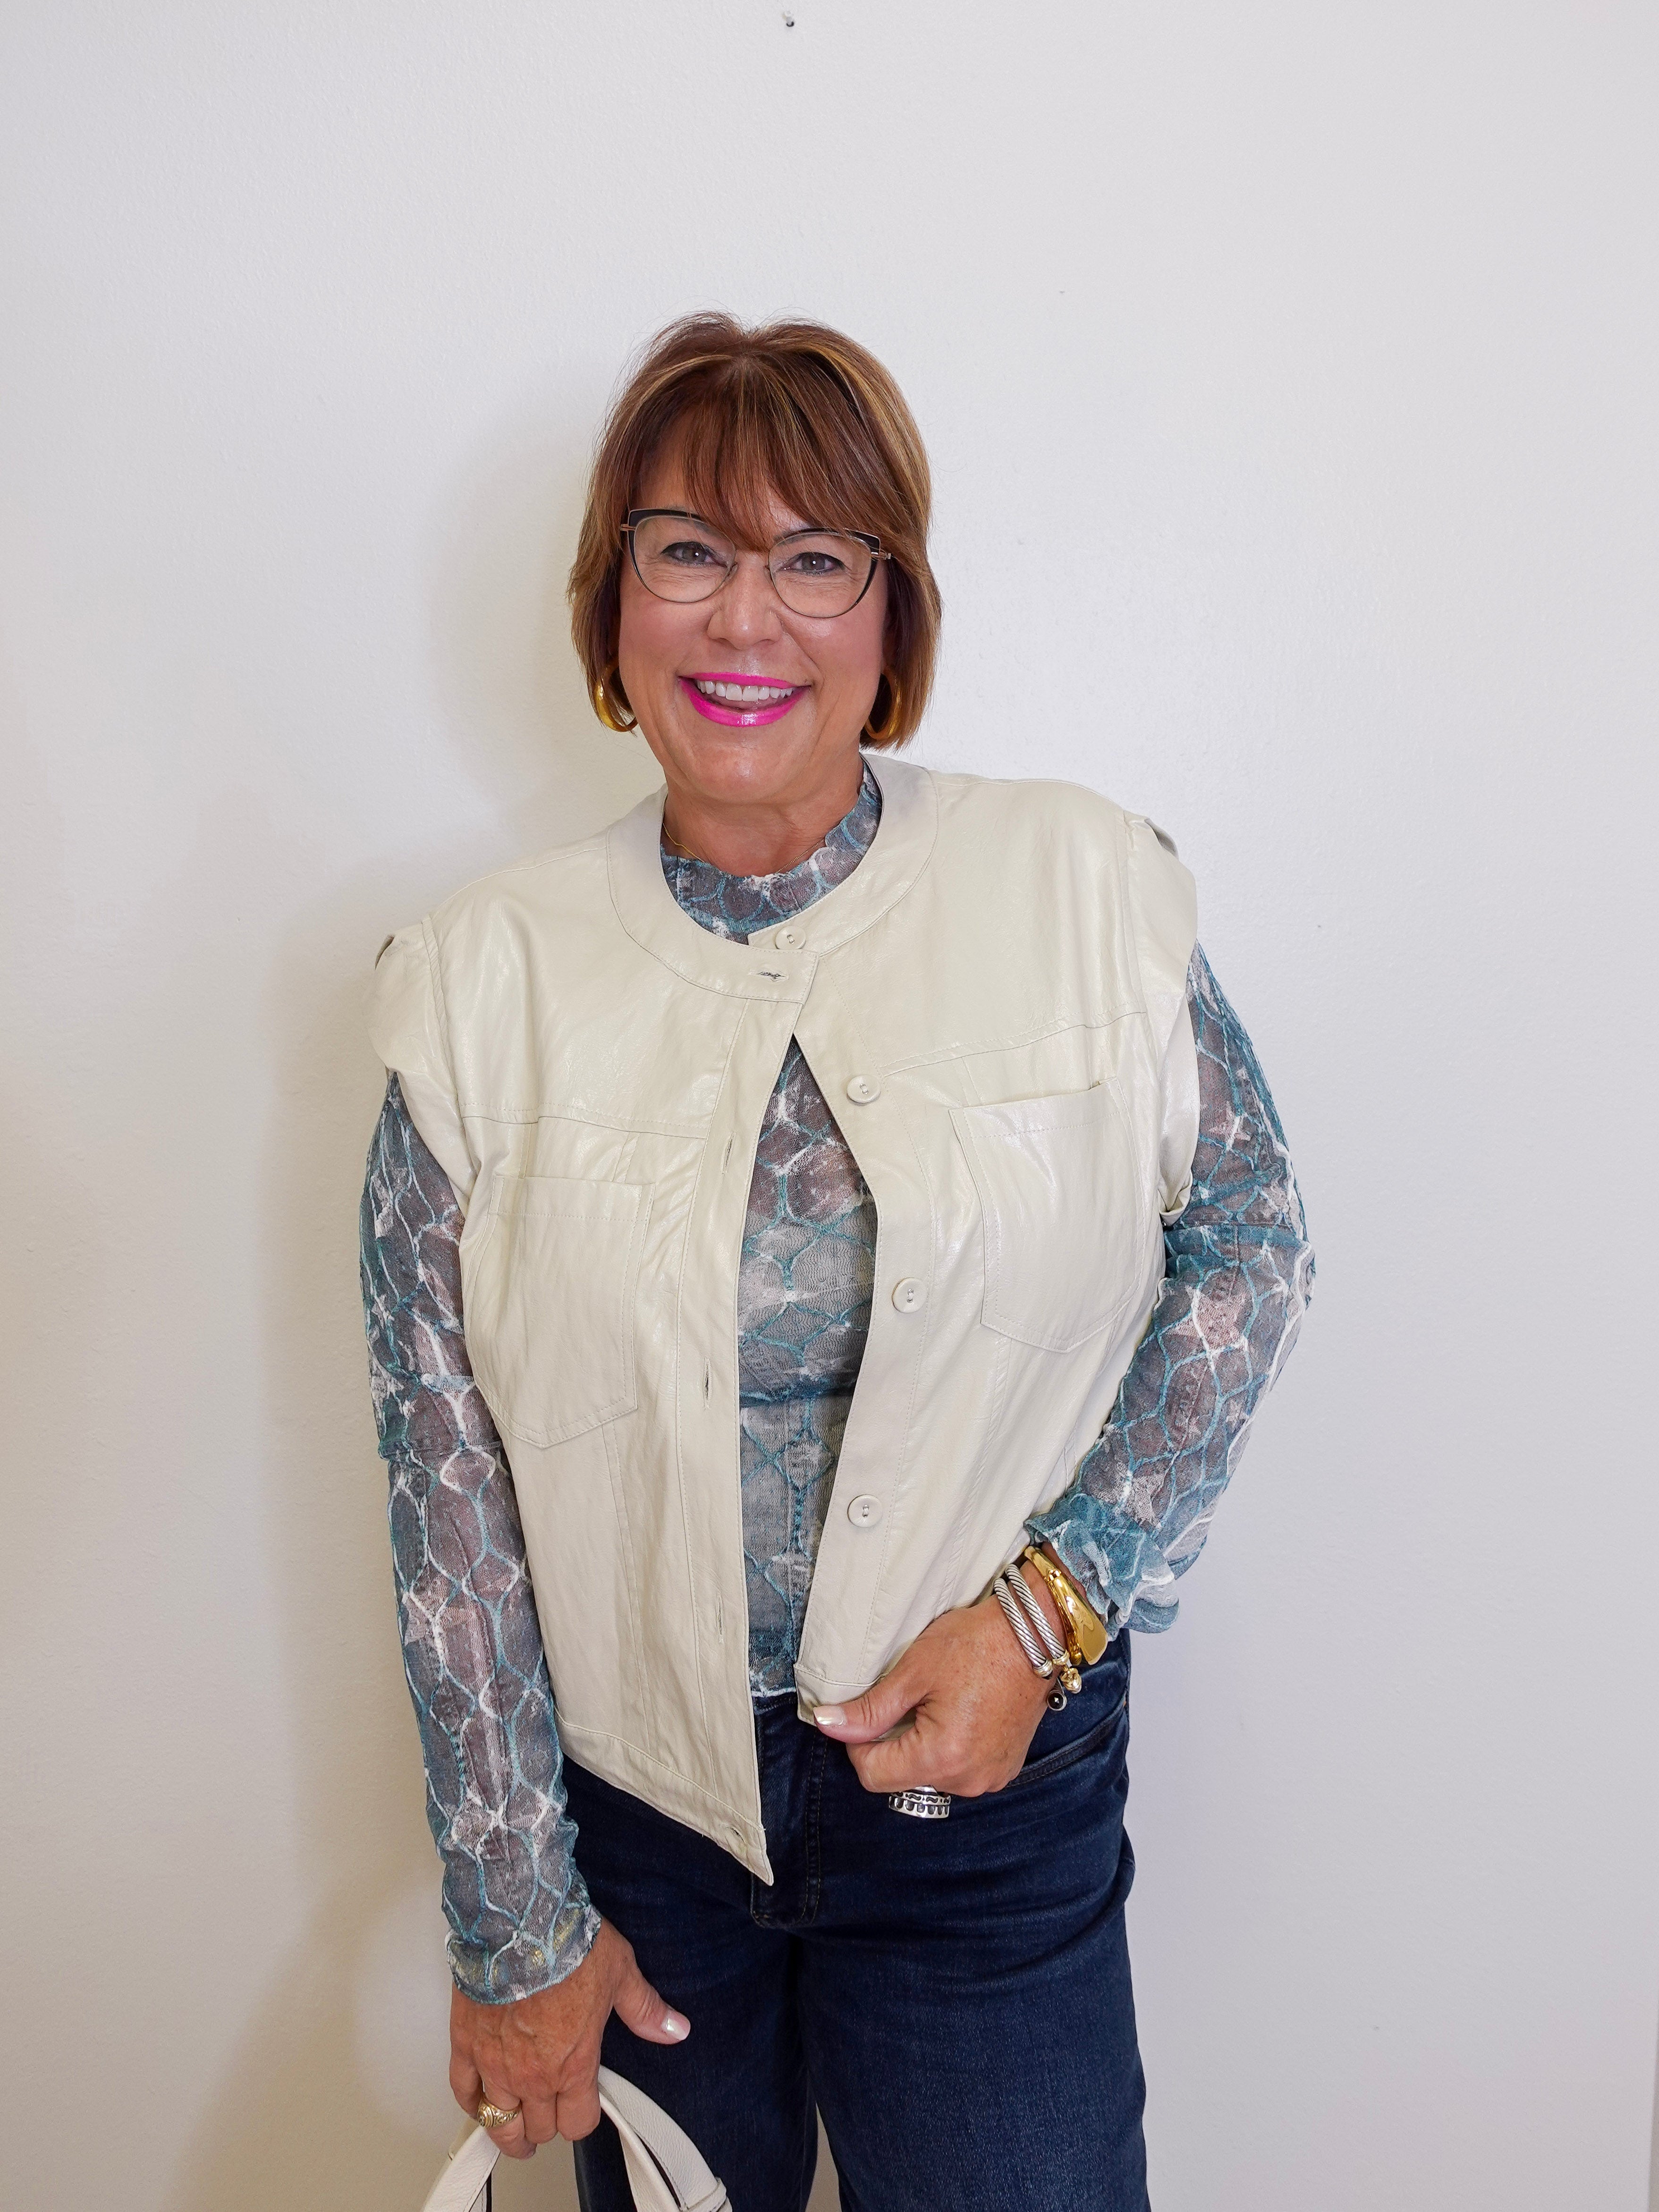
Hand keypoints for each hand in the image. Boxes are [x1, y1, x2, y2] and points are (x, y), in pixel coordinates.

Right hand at [448, 1918, 687, 2156]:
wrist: (520, 1922)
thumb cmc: (567, 1946)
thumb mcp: (620, 1973)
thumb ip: (644, 2009)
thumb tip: (674, 2028)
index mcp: (573, 2064)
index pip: (578, 2123)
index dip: (581, 2121)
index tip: (581, 2111)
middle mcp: (533, 2074)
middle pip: (538, 2128)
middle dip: (546, 2127)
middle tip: (546, 2121)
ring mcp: (495, 2064)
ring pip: (497, 2121)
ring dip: (507, 2132)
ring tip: (512, 2134)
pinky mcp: (465, 2045)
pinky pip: (463, 2090)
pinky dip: (470, 2102)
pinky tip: (478, 2101)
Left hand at [811, 1575, 1064, 1796]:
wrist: (1033, 1634)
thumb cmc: (975, 1645)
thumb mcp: (913, 1672)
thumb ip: (869, 1709)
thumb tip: (828, 1724)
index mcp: (941, 1757)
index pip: (873, 1775)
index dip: (858, 1744)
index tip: (869, 1712)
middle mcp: (967, 1779)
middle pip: (901, 1777)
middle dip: (894, 1743)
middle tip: (911, 1699)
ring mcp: (989, 1778)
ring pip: (929, 1775)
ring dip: (922, 1747)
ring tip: (941, 1704)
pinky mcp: (1003, 1770)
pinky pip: (958, 1771)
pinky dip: (949, 1749)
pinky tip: (960, 1715)